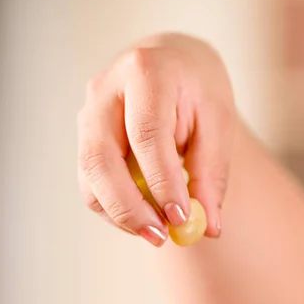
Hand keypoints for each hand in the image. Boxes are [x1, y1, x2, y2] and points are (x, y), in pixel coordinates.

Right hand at [77, 33, 235, 245]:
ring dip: (121, 214)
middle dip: (129, 207)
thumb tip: (209, 227)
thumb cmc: (198, 92)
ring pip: (90, 177)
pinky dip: (116, 210)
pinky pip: (91, 185)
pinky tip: (145, 217)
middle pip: (101, 158)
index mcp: (146, 71)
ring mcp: (88, 115)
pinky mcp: (84, 139)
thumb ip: (212, 174)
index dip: (161, 180)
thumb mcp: (219, 124)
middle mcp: (105, 90)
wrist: (172, 66)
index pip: (146, 133)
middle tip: (161, 237)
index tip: (180, 217)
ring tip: (158, 232)